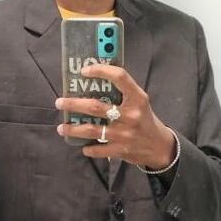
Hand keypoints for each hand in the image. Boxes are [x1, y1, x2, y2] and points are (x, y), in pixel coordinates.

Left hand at [55, 63, 176, 169]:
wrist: (160, 146)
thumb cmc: (145, 119)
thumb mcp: (139, 101)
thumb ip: (122, 92)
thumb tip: (95, 79)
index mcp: (137, 98)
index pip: (119, 77)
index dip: (101, 71)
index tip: (84, 71)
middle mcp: (131, 115)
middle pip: (95, 106)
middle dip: (73, 104)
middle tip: (60, 102)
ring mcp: (125, 134)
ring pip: (92, 129)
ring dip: (73, 129)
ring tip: (62, 127)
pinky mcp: (121, 150)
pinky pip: (99, 149)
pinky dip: (88, 148)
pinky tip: (82, 145)